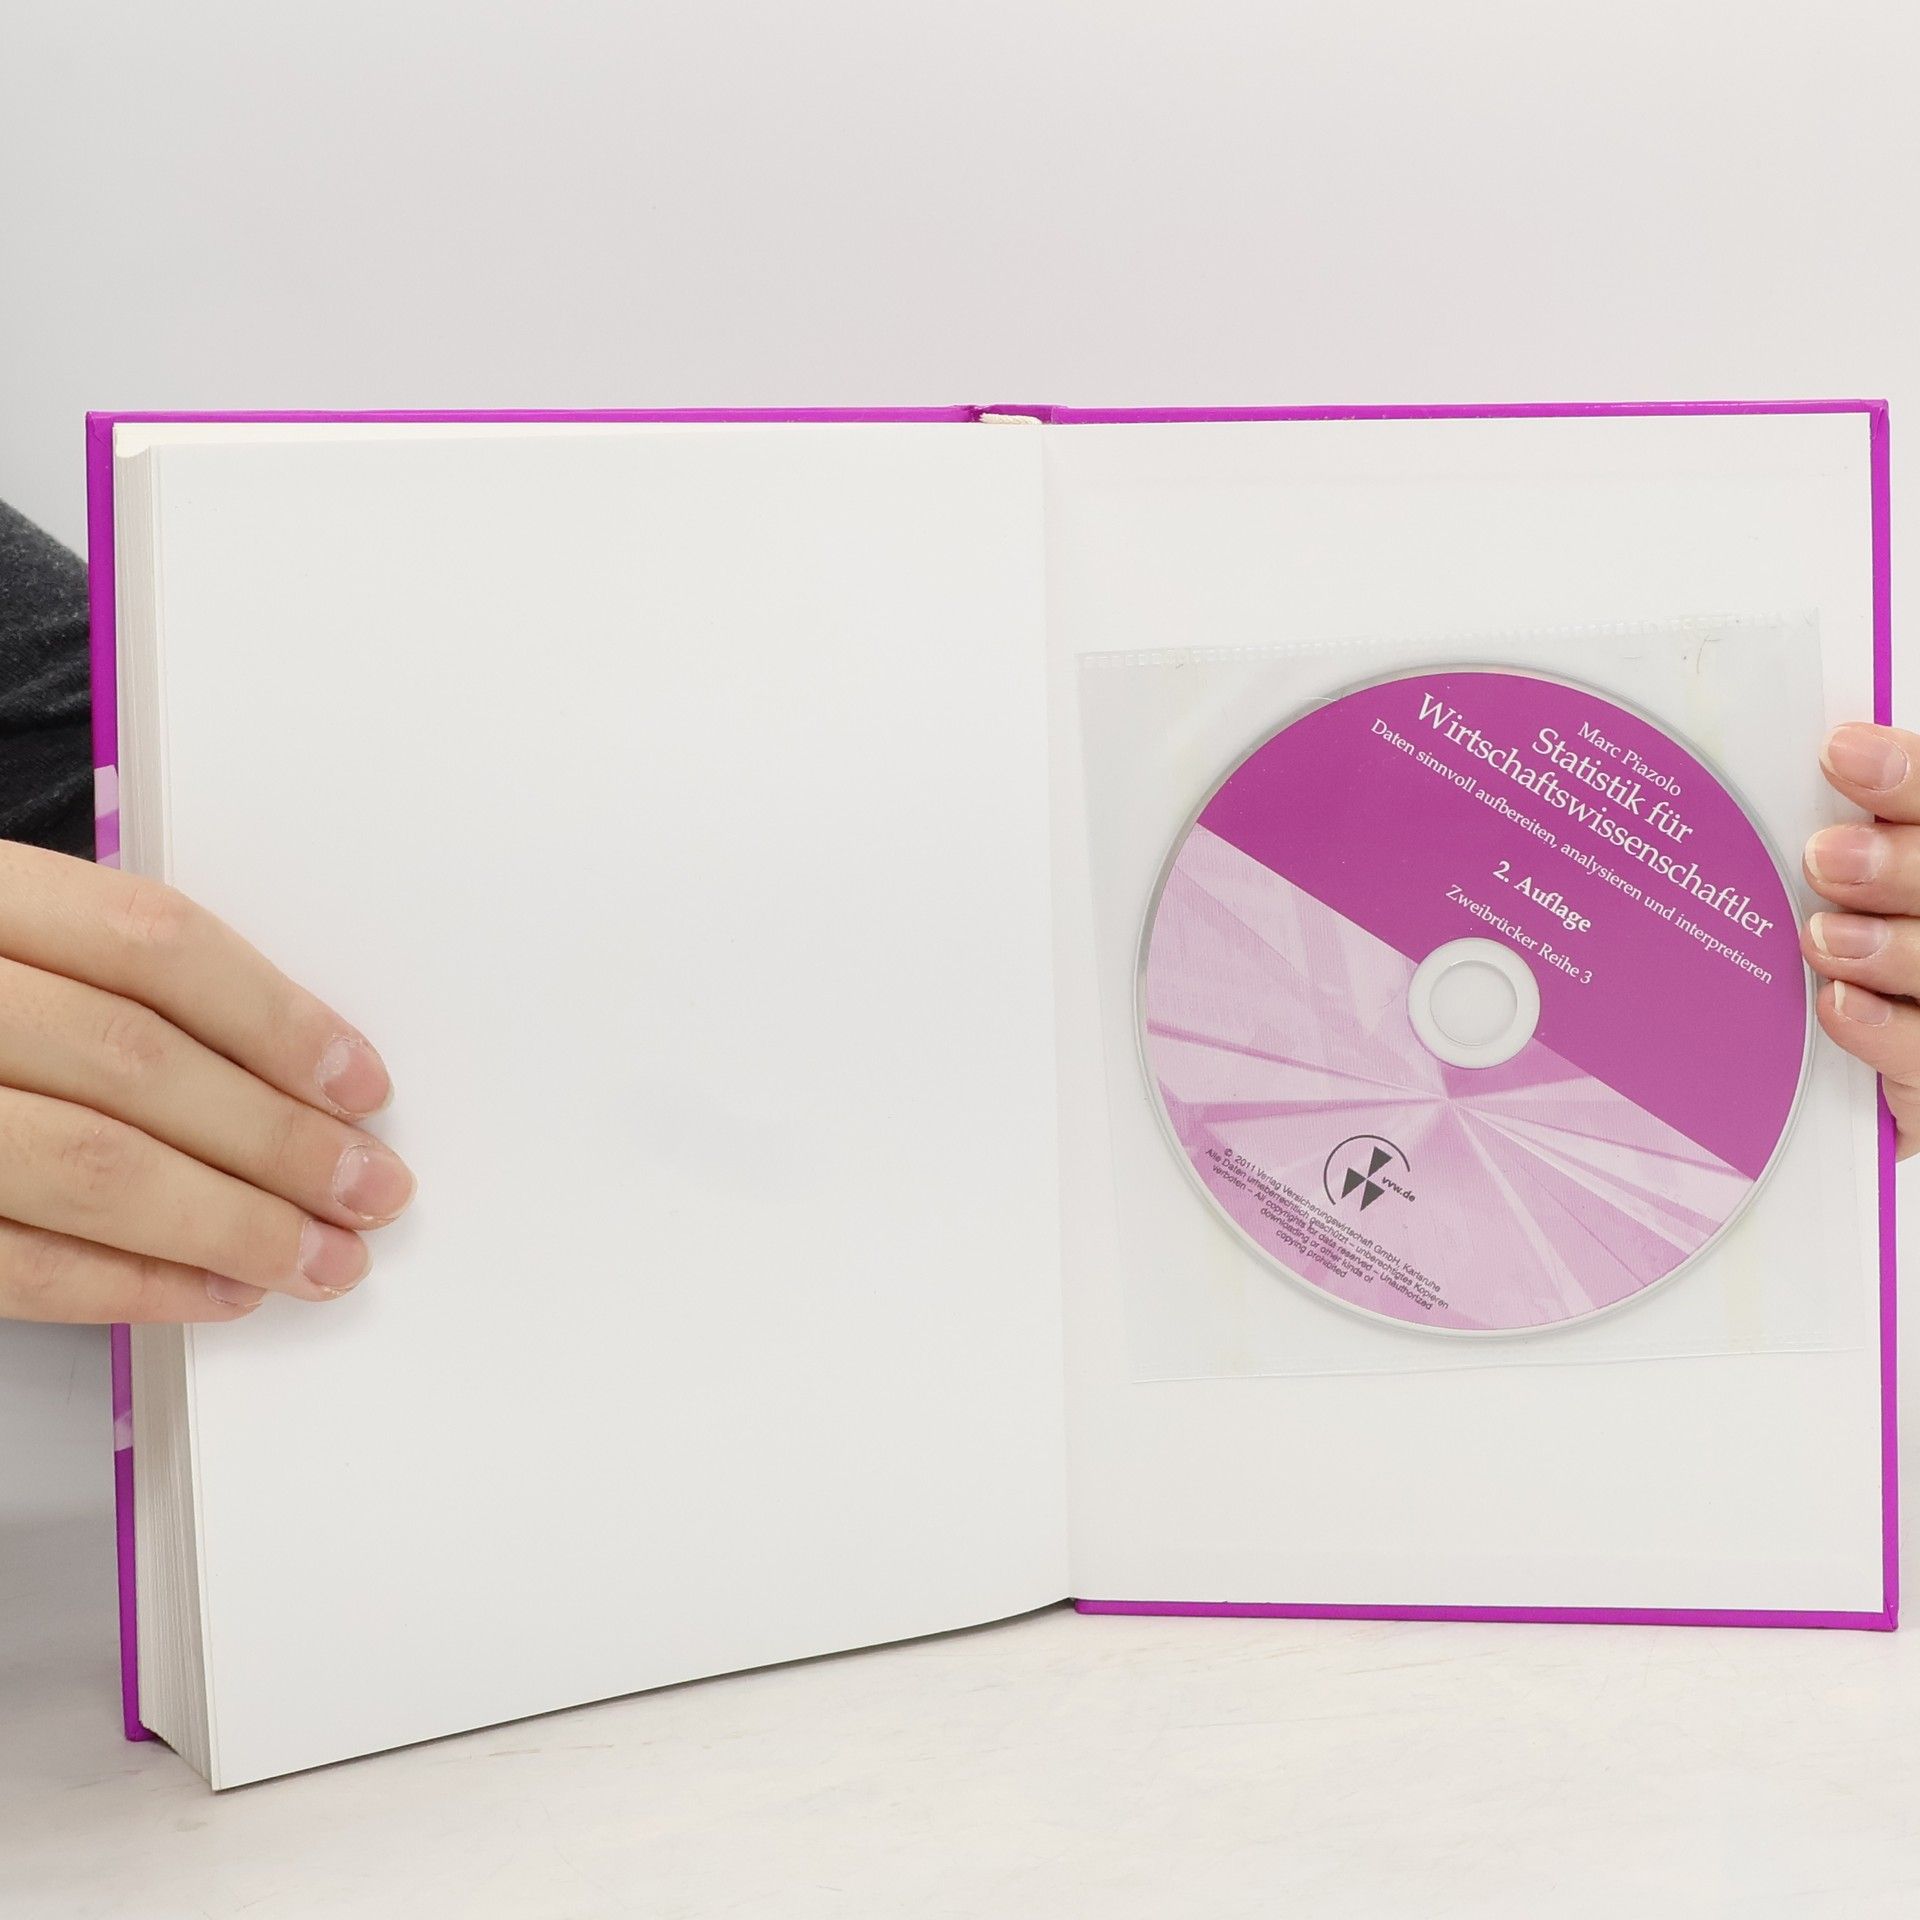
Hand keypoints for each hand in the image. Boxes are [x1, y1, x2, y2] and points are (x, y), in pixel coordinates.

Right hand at [0, 841, 412, 1322]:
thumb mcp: (3, 940)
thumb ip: (99, 975)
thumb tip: (286, 1061)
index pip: (152, 943)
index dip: (277, 1018)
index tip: (362, 1083)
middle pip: (137, 1063)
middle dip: (278, 1139)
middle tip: (371, 1188)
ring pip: (90, 1166)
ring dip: (231, 1225)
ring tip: (319, 1257)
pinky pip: (16, 1264)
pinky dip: (133, 1286)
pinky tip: (216, 1293)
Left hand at [1804, 723, 1919, 1157]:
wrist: (1861, 1079)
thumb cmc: (1850, 969)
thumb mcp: (1842, 891)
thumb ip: (1845, 838)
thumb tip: (1797, 774)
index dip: (1911, 778)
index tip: (1840, 752)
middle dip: (1900, 866)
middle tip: (1824, 856)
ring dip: (1890, 948)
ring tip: (1821, 937)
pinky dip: (1886, 1032)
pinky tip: (1838, 1005)